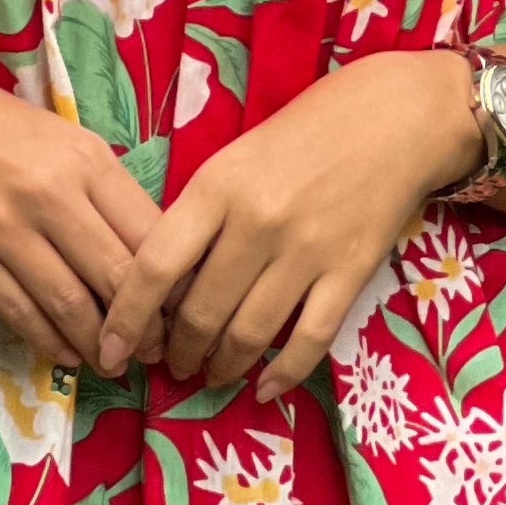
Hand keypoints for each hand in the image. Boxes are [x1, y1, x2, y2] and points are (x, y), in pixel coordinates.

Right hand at [0, 46, 161, 380]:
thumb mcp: (65, 141)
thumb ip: (106, 192)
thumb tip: (151, 256)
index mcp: (86, 161)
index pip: (149, 235)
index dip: (173, 283)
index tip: (182, 311)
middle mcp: (51, 195)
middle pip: (117, 277)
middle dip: (144, 327)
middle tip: (155, 351)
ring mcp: (6, 230)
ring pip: (71, 305)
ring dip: (99, 344)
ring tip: (114, 362)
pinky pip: (20, 314)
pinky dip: (51, 342)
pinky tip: (68, 354)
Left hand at [98, 52, 477, 401]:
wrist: (396, 116)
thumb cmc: (305, 131)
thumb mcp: (235, 157)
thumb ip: (201, 214)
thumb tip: (165, 281)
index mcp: (217, 187)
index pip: (155, 266)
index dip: (126, 318)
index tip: (109, 349)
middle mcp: (256, 222)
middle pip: (200, 312)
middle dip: (178, 351)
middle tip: (172, 363)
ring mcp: (306, 251)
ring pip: (249, 333)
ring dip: (223, 366)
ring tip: (212, 374)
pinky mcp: (350, 272)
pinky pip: (309, 340)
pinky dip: (283, 374)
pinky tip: (265, 388)